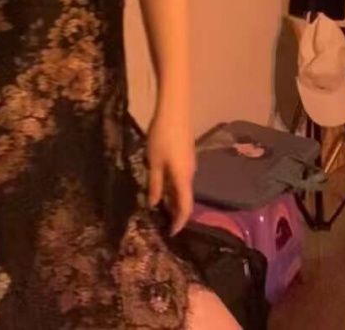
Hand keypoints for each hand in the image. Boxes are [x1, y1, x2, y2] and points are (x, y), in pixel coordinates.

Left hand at [146, 103, 195, 235]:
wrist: (175, 110)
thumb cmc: (162, 137)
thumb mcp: (154, 162)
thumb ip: (154, 184)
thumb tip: (154, 204)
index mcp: (183, 178)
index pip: (185, 208)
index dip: (179, 222)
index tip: (171, 233)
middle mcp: (190, 173)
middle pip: (186, 198)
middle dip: (175, 212)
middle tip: (162, 221)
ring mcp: (190, 163)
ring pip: (183, 187)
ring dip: (174, 198)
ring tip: (159, 204)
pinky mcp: (187, 154)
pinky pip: (182, 176)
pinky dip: (174, 185)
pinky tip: (162, 182)